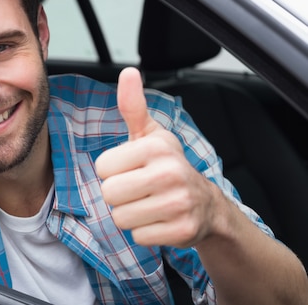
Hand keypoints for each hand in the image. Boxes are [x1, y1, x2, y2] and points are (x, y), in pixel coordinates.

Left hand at [96, 67, 216, 247]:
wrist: (206, 204)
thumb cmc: (168, 165)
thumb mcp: (150, 134)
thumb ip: (133, 106)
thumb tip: (128, 73)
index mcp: (156, 146)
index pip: (102, 167)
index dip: (112, 171)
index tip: (130, 169)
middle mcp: (170, 173)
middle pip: (109, 194)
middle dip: (118, 195)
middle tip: (138, 189)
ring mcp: (179, 203)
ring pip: (120, 218)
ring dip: (129, 215)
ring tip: (147, 204)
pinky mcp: (182, 231)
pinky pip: (138, 236)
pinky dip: (144, 232)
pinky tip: (158, 220)